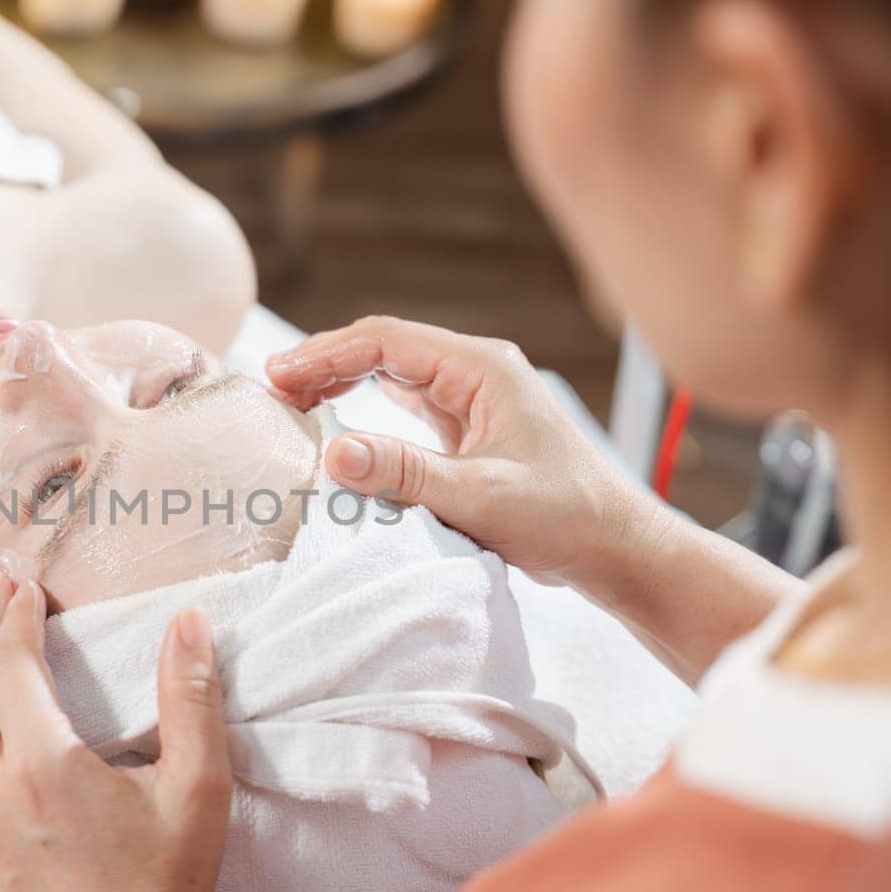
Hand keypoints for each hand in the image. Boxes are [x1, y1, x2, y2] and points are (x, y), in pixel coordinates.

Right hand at [266, 314, 667, 588]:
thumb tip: (333, 452)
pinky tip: (339, 420)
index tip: (279, 376)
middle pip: (385, 350)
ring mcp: (475, 400)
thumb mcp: (480, 497)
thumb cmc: (565, 518)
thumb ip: (405, 474)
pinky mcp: (472, 431)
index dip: (326, 354)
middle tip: (272, 389)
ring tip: (293, 401)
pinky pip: (408, 406)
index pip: (387, 342)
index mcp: (484, 369)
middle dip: (326, 364)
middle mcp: (478, 373)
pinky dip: (367, 409)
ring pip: (393, 375)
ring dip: (343, 383)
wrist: (617, 549)